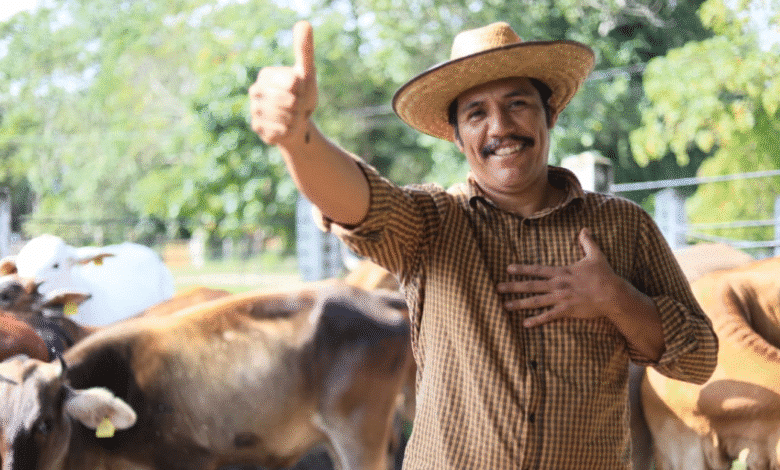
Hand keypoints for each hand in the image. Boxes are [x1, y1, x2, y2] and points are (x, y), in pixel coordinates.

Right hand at [249, 21, 317, 145]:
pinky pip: (281, 131)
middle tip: (297, 106)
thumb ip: (305, 50)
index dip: (303, 90)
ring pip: (286, 117)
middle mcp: (255, 91)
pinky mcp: (258, 129)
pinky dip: (290, 131)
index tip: (300, 90)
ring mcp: (254, 111)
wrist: (298, 123)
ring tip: (292, 116)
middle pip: (290, 102)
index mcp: (266, 75)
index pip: (293, 83)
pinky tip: (287, 127)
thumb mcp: (306, 72)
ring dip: (296, 119)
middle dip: (301, 106)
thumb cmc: (302, 95)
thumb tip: (304, 23)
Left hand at [496, 228, 621, 327]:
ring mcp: (561, 298)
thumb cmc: (605, 275)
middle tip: (498, 288)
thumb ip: (587, 242)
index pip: (537, 270)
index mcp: (562, 272)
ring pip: (536, 301)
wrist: (613, 294)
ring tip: (505, 306)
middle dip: (513, 287)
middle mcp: (558, 285)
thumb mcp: (595, 256)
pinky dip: (537, 320)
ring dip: (519, 304)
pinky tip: (525, 324)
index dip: (522, 269)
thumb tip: (584, 229)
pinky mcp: (567, 311)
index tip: (508, 269)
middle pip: (531, 286)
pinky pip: (549, 316)